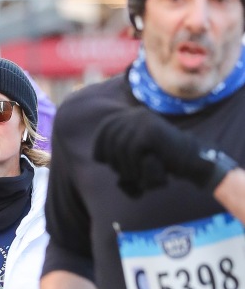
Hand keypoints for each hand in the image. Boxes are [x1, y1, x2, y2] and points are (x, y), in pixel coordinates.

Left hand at [92, 108, 235, 197]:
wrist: (192, 161)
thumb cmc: (161, 164)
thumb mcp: (133, 159)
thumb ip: (116, 156)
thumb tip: (96, 157)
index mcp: (131, 117)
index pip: (103, 131)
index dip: (101, 150)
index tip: (109, 164)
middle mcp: (136, 115)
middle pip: (110, 144)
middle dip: (118, 165)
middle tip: (135, 174)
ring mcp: (144, 121)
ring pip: (121, 152)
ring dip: (131, 171)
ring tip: (147, 172)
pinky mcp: (150, 131)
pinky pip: (133, 153)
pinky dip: (141, 168)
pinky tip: (156, 168)